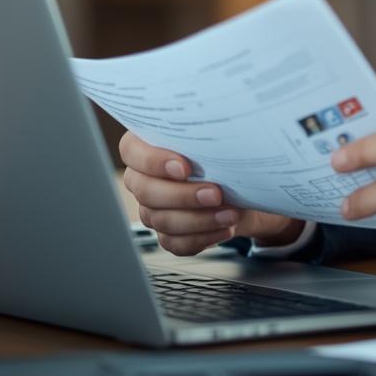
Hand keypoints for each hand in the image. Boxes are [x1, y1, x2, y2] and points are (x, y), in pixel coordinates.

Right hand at [118, 131, 302, 255]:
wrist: (244, 186)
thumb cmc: (224, 155)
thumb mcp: (218, 137)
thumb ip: (207, 135)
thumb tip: (225, 133)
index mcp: (146, 146)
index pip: (131, 151)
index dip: (153, 161)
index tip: (184, 167)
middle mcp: (143, 179)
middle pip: (146, 191)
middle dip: (183, 195)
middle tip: (215, 193)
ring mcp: (153, 209)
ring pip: (161, 220)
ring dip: (199, 219)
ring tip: (229, 213)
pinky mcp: (168, 233)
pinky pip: (175, 242)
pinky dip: (202, 237)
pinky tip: (224, 228)